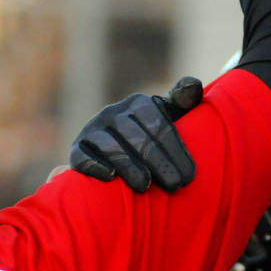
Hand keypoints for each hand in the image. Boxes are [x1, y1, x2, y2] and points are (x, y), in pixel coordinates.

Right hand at [68, 76, 202, 192]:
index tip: (189, 176)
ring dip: (129, 165)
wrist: (114, 150)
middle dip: (158, 162)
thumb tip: (193, 85)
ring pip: (110, 146)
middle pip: (136, 136)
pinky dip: (95, 165)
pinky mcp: (77, 148)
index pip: (158, 124)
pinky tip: (110, 177)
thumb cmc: (150, 136)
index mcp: (138, 104)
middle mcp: (113, 113)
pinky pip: (82, 155)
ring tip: (145, 185)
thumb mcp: (167, 117)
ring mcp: (92, 130)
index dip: (175, 150)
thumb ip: (182, 102)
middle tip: (174, 185)